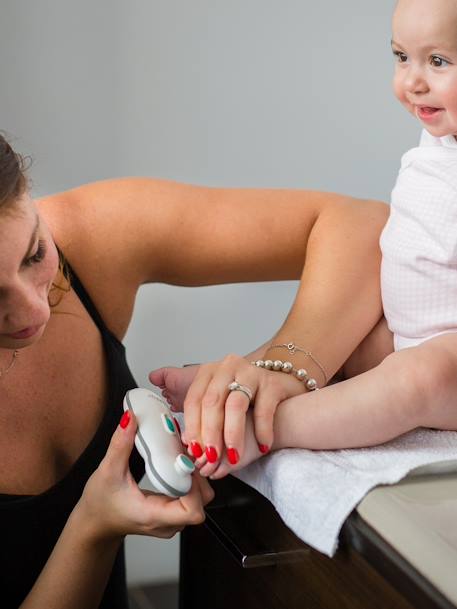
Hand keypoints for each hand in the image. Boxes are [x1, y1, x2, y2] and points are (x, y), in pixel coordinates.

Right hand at [75, 410, 214, 542]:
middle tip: (185, 455)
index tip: (184, 466)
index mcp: (154, 516)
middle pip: (202, 502)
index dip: (195, 487)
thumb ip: (120, 444)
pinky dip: (190, 481)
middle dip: (198, 475)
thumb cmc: (100, 504)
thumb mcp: (107, 470)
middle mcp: (168, 522)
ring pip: (200, 499)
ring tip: (182, 458)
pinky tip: (179, 465)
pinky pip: (192, 497)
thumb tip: (130, 419)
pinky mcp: (172, 513)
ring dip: (196, 477)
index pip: (192, 510)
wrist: (96, 522)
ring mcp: (172, 520)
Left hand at [170, 354, 304, 476]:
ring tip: (234, 454)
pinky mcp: (272, 382)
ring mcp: (251, 373)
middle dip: (210, 432)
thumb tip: (191, 444)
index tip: (195, 450)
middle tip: (212, 456)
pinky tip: (262, 445)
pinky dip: (261, 430)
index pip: (194, 399)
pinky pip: (264, 409)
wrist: (282, 386)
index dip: (192, 426)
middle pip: (212, 401)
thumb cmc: (248, 398)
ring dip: (232, 433)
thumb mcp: (221, 402)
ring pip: (236, 404)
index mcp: (209, 372)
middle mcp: (228, 368)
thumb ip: (203, 419)